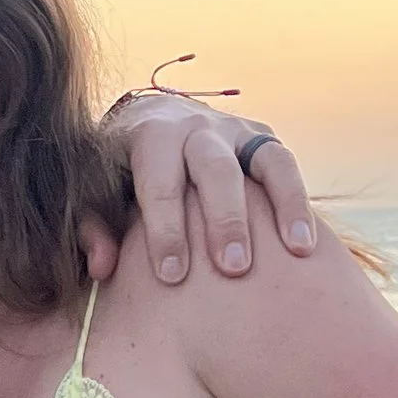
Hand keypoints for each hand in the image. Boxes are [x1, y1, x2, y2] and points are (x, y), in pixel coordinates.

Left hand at [93, 96, 317, 283]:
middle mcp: (193, 125)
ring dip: (282, 203)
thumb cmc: (113, 172)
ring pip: (265, 159)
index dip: (165, 231)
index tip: (172, 277)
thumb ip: (92, 228)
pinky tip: (305, 245)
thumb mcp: (92, 193)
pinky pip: (285, 165)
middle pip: (214, 169)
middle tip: (231, 269)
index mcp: (146, 134)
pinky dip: (297, 202)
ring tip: (295, 250)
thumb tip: (102, 267)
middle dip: (224, 218)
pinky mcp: (260, 138)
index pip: (159, 183)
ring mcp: (232, 129)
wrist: (145, 121)